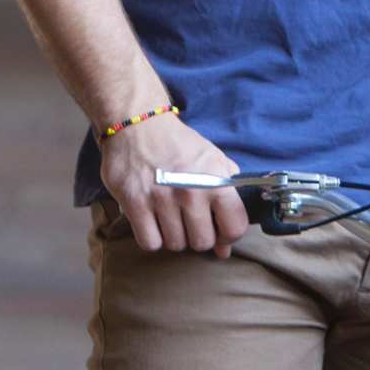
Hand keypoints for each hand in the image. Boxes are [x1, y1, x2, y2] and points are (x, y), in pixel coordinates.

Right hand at [96, 112, 248, 257]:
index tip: (219, 234)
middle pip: (202, 242)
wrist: (139, 125)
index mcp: (216, 180)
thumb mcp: (214, 159)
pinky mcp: (135, 203)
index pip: (234, 228)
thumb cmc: (179, 144)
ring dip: (174, 237)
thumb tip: (226, 244)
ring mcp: (161, 199)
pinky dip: (152, 238)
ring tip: (170, 219)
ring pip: (175, 245)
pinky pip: (150, 243)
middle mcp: (191, 192)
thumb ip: (228, 195)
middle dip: (198, 237)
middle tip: (190, 224)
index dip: (228, 237)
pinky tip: (152, 222)